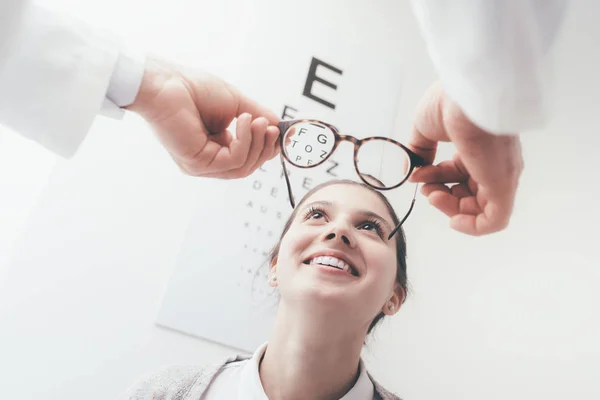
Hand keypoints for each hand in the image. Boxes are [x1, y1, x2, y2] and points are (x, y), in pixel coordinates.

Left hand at [126, 57, 279, 178]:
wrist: (167, 82)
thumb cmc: (193, 89)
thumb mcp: (237, 104)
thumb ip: (259, 117)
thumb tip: (279, 126)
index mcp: (214, 149)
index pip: (247, 159)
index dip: (265, 148)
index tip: (279, 131)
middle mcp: (207, 161)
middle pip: (247, 168)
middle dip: (264, 147)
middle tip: (271, 127)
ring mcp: (201, 166)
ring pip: (243, 168)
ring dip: (256, 143)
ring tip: (256, 120)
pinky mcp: (197, 164)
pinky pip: (234, 161)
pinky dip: (245, 141)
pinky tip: (243, 120)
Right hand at [407, 82, 523, 235]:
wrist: (465, 93)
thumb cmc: (449, 103)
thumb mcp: (424, 129)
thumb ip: (418, 151)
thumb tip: (412, 170)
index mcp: (479, 148)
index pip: (460, 175)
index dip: (435, 179)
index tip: (418, 174)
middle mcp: (493, 164)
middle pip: (470, 195)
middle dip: (442, 196)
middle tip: (425, 188)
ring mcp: (500, 175)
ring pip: (480, 210)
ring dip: (450, 208)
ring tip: (431, 194)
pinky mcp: (502, 185)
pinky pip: (494, 220)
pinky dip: (473, 227)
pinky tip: (453, 220)